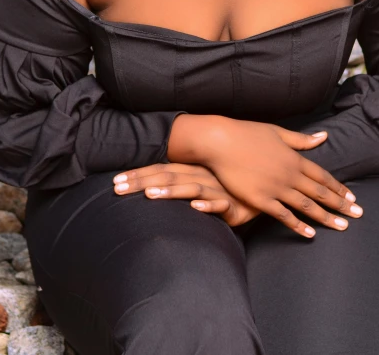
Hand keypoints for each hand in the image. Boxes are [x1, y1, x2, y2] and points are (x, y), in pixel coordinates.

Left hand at [113, 163, 260, 226]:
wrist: (263, 191)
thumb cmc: (230, 188)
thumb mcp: (204, 182)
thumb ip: (182, 181)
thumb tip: (152, 184)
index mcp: (193, 170)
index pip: (160, 170)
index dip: (138, 175)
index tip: (115, 181)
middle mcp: (202, 177)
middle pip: (168, 177)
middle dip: (141, 182)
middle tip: (117, 188)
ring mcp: (218, 190)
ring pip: (191, 188)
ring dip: (171, 192)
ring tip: (150, 196)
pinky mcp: (235, 206)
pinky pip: (220, 205)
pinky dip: (208, 206)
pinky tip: (196, 207)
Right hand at [192, 119, 362, 237]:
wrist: (220, 141)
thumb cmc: (247, 133)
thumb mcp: (277, 132)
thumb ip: (301, 139)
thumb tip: (323, 136)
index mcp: (294, 158)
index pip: (322, 176)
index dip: (338, 187)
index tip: (352, 197)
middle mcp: (289, 174)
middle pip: (320, 192)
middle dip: (341, 204)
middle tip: (358, 215)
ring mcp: (276, 188)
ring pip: (306, 206)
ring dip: (326, 217)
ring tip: (342, 227)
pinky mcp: (261, 199)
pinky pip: (283, 215)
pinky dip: (298, 225)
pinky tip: (310, 234)